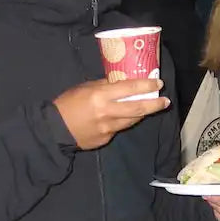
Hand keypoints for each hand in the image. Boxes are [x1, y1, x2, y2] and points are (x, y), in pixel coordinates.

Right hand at [53, 78, 169, 150]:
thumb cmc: (67, 103)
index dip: (146, 85)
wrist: (54, 130)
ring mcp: (108, 128)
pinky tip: (123, 118)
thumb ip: (104, 85)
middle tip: (165, 101)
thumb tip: (123, 81)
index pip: (130, 89)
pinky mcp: (105, 139)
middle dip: (154, 104)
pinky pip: (119, 129)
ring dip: (141, 114)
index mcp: (100, 96)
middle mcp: (107, 112)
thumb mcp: (84, 88)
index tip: (159, 83)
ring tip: (149, 107)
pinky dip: (123, 122)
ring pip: (131, 120)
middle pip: (138, 109)